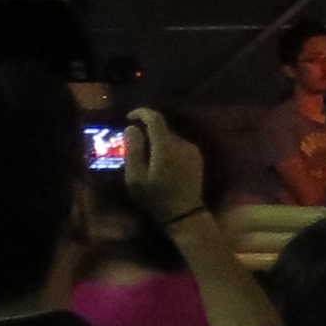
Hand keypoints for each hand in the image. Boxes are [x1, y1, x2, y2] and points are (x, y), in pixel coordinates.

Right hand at [118, 108, 206, 225]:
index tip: (129, 117)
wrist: (184, 213)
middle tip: (133, 147)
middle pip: (162, 129)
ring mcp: (192, 150)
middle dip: (147, 133)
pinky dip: (167, 149)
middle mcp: (182, 144)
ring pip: (170, 137)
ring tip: (147, 161)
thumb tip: (132, 128)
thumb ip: (133, 150)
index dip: (141, 113)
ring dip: (157, 142)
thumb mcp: (135, 177)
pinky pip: (178, 145)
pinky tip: (161, 166)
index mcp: (166, 147)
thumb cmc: (155, 197)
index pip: (156, 119)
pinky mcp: (197, 157)